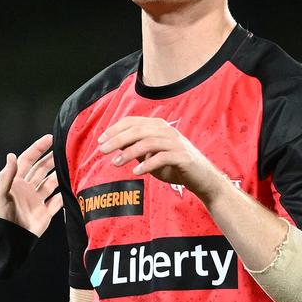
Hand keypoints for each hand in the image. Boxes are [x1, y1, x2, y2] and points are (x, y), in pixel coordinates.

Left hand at [0, 134, 62, 236]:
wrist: (6, 242)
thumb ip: (6, 176)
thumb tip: (12, 155)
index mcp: (15, 182)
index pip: (28, 160)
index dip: (38, 148)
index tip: (50, 138)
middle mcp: (27, 189)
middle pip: (42, 169)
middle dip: (52, 158)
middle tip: (66, 148)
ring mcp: (37, 201)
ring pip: (51, 183)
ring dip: (60, 174)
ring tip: (72, 164)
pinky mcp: (45, 214)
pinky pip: (57, 202)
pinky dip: (65, 195)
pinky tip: (73, 187)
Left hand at [97, 117, 223, 201]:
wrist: (201, 179)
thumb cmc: (173, 166)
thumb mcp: (150, 155)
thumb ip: (135, 148)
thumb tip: (115, 144)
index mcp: (158, 126)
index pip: (132, 122)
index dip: (114, 129)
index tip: (100, 140)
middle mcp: (167, 130)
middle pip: (137, 130)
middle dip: (117, 139)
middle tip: (102, 150)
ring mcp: (176, 143)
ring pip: (148, 142)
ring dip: (129, 153)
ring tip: (116, 163)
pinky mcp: (183, 156)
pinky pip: (162, 158)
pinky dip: (147, 164)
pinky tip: (136, 172)